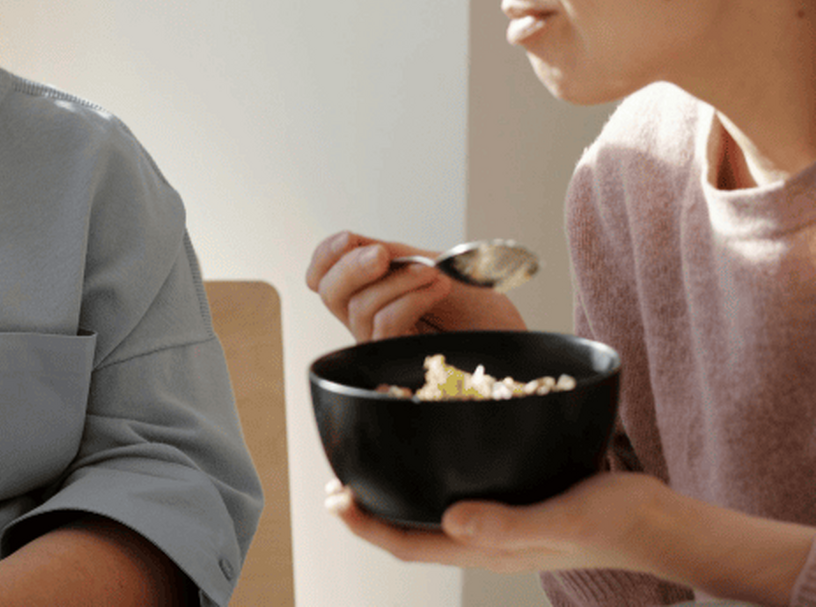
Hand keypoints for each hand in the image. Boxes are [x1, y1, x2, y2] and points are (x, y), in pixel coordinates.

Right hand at [306, 231, 525, 340]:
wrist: (516, 339)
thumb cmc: (482, 310)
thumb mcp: (433, 267)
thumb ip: (393, 257)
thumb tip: (354, 243)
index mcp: (374, 292)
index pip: (324, 277)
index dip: (325, 257)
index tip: (348, 238)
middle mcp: (371, 319)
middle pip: (328, 293)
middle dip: (350, 267)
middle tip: (383, 255)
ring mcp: (384, 344)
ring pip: (358, 308)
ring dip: (397, 281)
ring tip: (434, 274)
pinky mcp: (400, 362)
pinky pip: (384, 325)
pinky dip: (409, 299)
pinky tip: (437, 288)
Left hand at [323, 472, 657, 573]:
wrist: (663, 523)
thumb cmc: (619, 522)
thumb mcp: (564, 518)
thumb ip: (509, 525)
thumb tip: (449, 522)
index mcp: (490, 548)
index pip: (411, 544)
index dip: (367, 526)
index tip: (334, 500)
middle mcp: (489, 539)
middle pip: (414, 533)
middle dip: (372, 513)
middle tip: (337, 484)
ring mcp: (503, 523)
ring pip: (435, 515)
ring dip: (400, 496)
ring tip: (371, 470)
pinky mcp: (519, 502)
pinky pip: (464, 495)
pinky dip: (436, 476)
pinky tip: (435, 450)